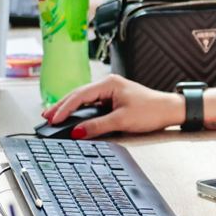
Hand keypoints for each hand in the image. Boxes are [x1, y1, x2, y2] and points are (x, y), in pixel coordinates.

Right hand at [40, 74, 184, 137]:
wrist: (170, 110)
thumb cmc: (151, 110)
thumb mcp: (122, 121)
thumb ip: (97, 126)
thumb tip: (77, 132)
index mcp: (109, 83)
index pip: (80, 95)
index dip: (64, 108)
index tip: (53, 118)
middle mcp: (108, 84)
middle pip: (78, 95)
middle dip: (62, 106)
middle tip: (46, 117)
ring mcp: (110, 92)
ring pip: (84, 99)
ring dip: (69, 108)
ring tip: (54, 117)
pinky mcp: (113, 100)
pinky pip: (91, 104)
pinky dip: (80, 111)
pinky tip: (72, 116)